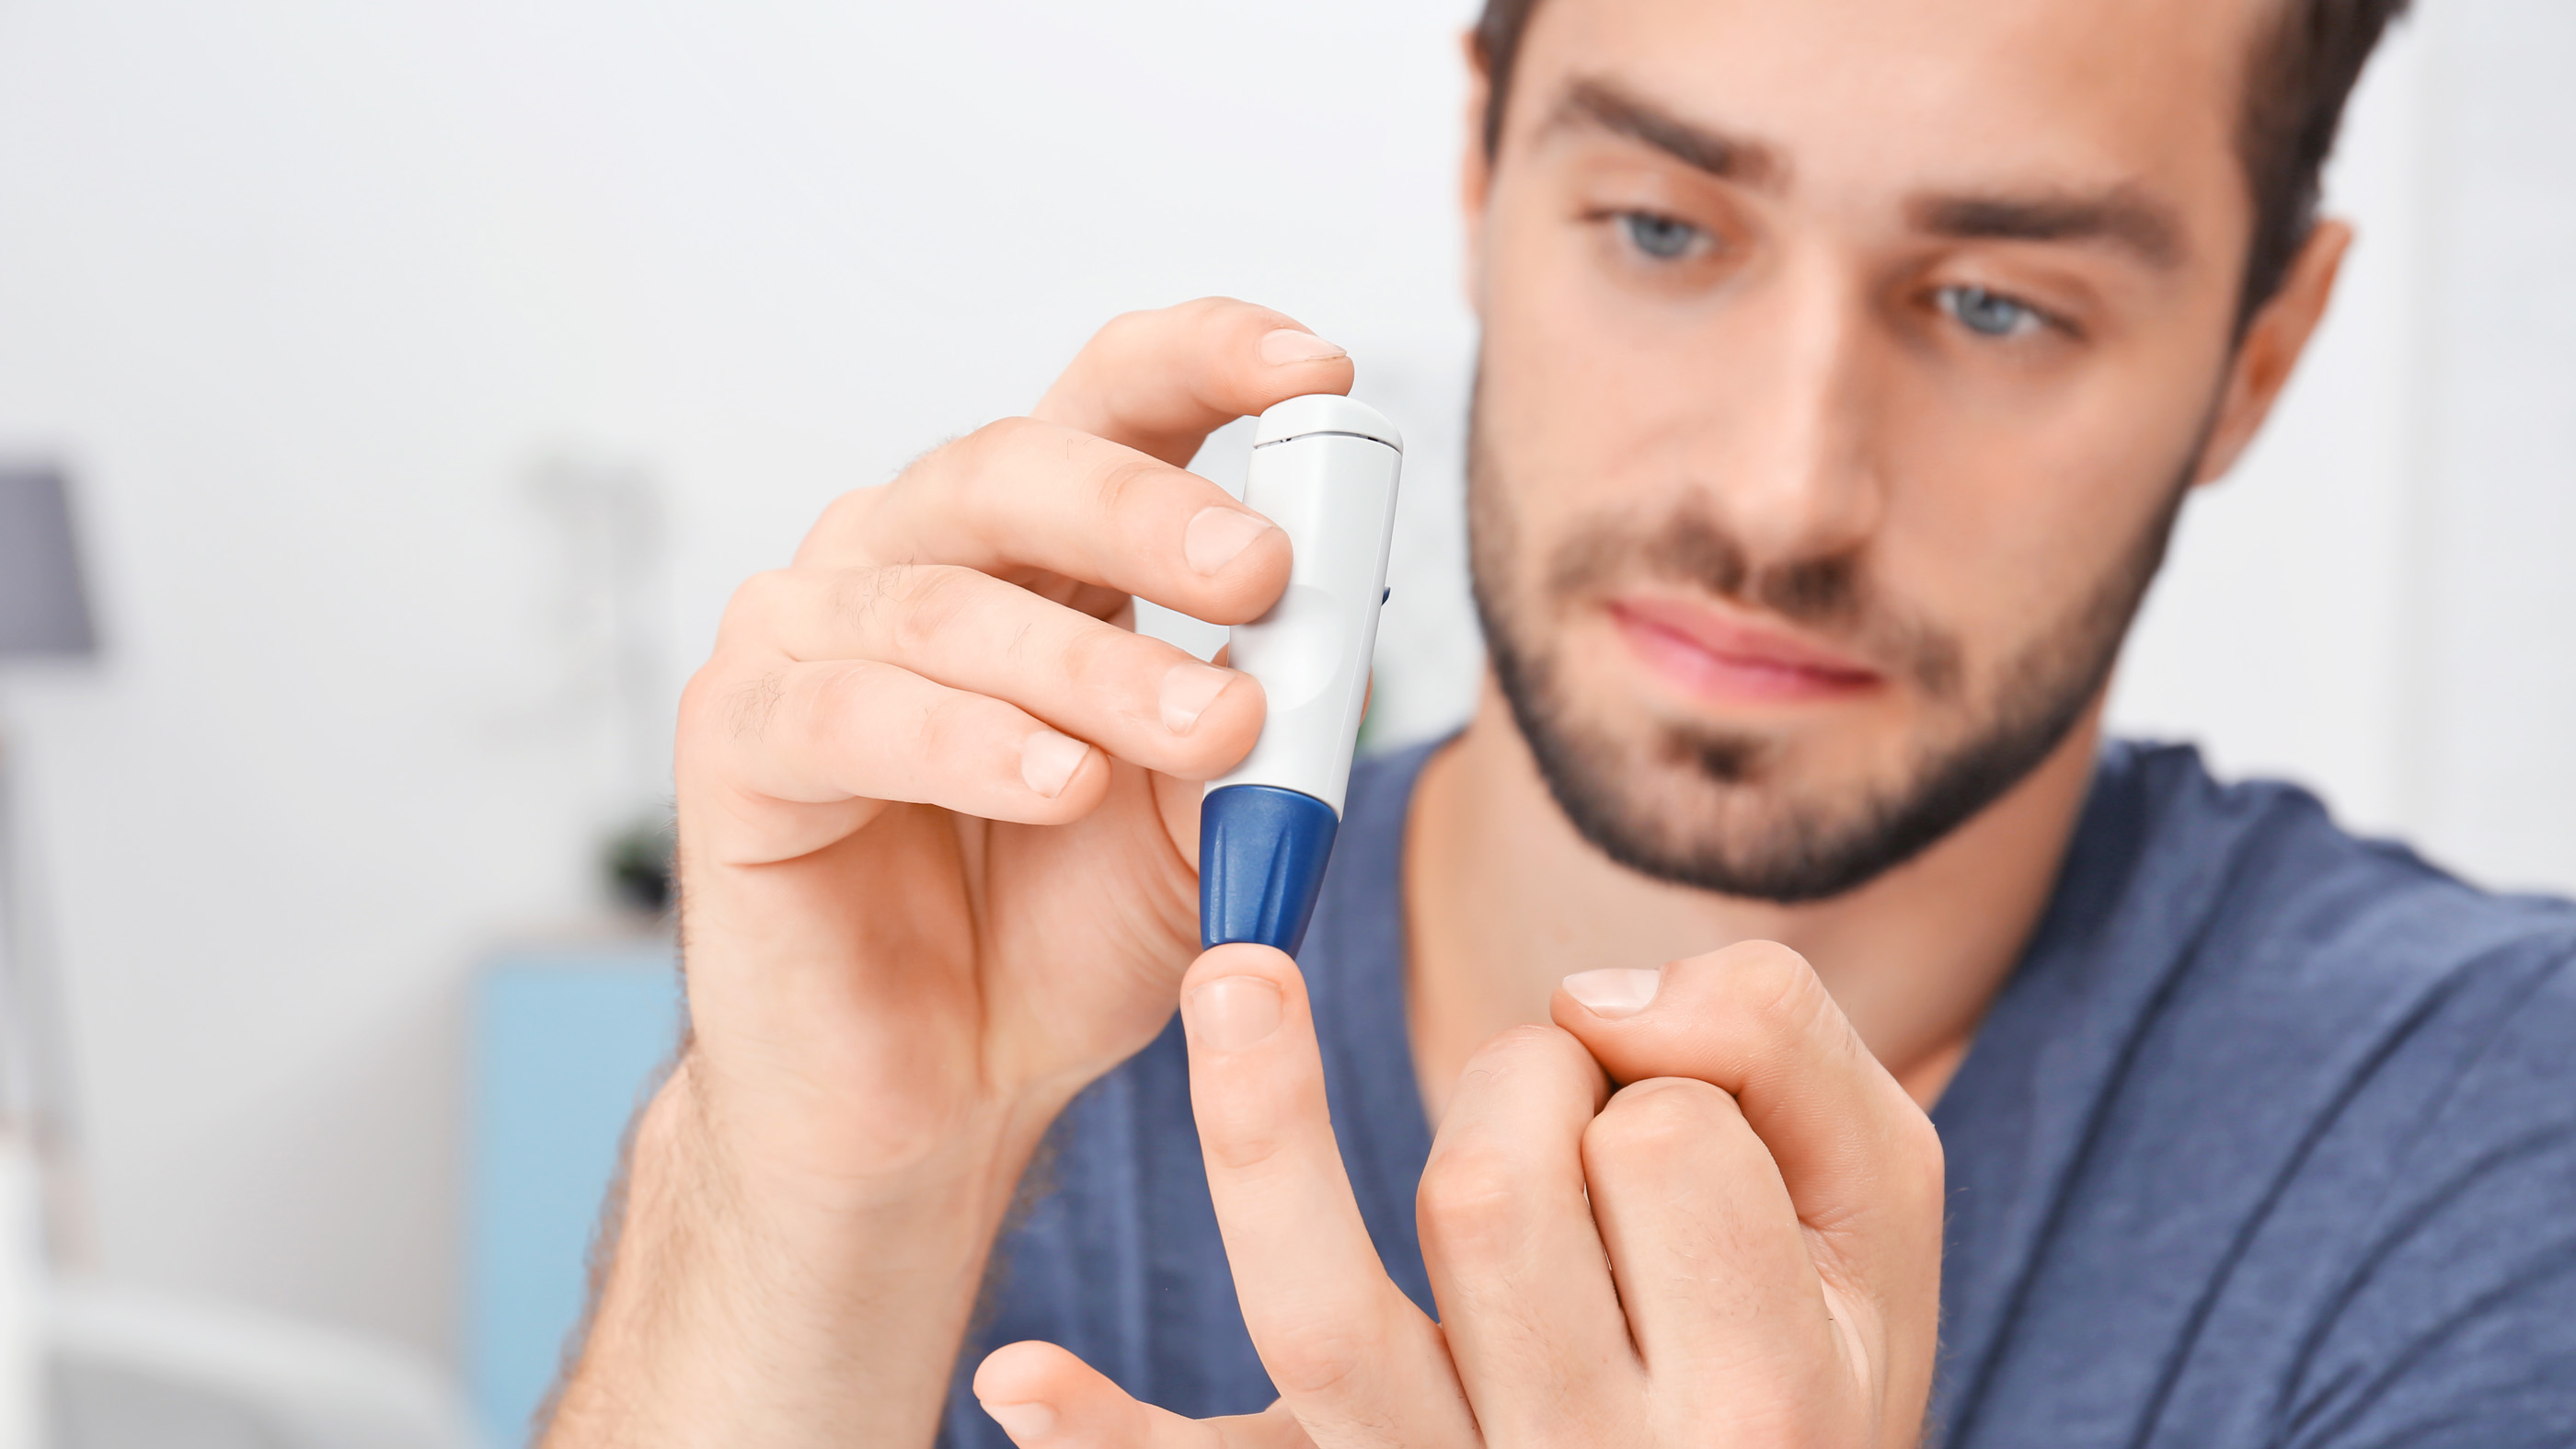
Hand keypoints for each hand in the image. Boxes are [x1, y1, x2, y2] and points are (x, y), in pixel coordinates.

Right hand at [547, 300, 1357, 1448]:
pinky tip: (1059, 787)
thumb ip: (1251, 715)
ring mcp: (806, 638)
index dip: (1207, 360)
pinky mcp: (736, 741)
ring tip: (1209, 735)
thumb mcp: (1200, 820)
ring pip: (948, 604)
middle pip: (1015, 466)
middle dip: (1152, 512)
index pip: (1109, 399)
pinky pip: (851, 715)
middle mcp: (908, 556)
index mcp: (1032, 547)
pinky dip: (970, 745)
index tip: (1319, 370)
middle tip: (1263, 572)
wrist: (940, 1097)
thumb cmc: (1061, 935)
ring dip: (1094, 668)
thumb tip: (1323, 624)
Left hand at [971, 941, 1945, 1447]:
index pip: (1660, 1137)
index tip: (1670, 1109)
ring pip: (1334, 1315)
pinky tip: (1024, 1375)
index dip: (1652, 1072)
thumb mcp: (1877, 1190)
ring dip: (1269, 1133)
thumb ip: (1783, 1041)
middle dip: (1512, 1083)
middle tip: (1553, 1113)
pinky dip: (1116, 1437)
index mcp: (1764, 1385)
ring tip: (1233, 981)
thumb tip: (1594, 993)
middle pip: (1489, 1193)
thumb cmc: (1816, 1334)